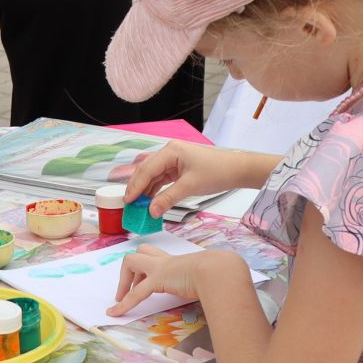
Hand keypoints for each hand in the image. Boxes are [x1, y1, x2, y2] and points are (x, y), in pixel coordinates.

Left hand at [109, 245, 239, 315]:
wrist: (218, 271)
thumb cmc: (218, 275)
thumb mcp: (207, 279)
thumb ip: (205, 283)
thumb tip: (216, 293)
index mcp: (177, 261)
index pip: (155, 257)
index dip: (146, 269)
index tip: (142, 284)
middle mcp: (166, 260)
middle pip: (139, 252)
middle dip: (130, 271)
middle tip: (130, 291)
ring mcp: (160, 267)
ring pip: (131, 262)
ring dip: (124, 281)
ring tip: (121, 301)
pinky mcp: (158, 279)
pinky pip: (136, 293)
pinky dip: (124, 304)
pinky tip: (115, 313)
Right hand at [124, 141, 277, 217]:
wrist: (236, 170)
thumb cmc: (216, 172)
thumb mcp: (190, 187)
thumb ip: (168, 198)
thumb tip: (151, 211)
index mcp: (171, 150)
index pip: (147, 169)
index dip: (135, 186)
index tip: (127, 201)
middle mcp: (169, 152)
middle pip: (146, 170)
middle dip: (137, 187)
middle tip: (128, 204)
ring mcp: (173, 159)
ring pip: (153, 175)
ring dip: (145, 189)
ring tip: (137, 205)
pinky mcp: (178, 167)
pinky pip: (161, 178)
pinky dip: (155, 189)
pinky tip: (150, 200)